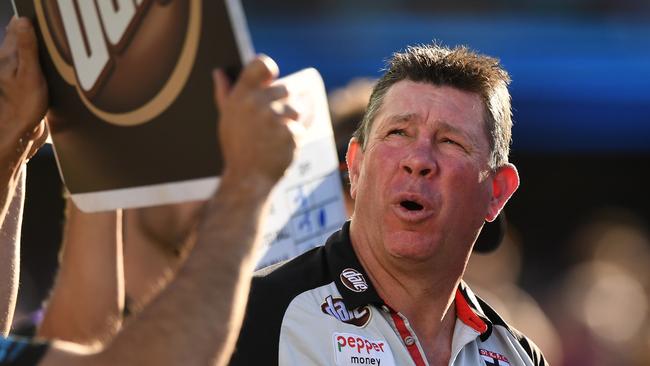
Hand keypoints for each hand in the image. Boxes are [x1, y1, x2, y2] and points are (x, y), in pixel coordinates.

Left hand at [0, 17, 47, 159]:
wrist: (22, 132)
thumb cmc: (25, 106)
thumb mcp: (30, 74)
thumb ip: (27, 48)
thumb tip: (24, 21)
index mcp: (7, 56)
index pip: (17, 27)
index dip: (32, 21)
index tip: (48, 20)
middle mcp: (9, 62)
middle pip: (23, 38)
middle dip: (37, 33)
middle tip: (56, 33)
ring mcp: (17, 73)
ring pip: (29, 51)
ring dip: (41, 48)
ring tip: (56, 50)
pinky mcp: (26, 84)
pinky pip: (35, 66)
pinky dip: (43, 63)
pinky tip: (53, 68)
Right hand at [213, 55, 298, 187]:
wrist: (247, 178)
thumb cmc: (236, 147)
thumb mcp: (227, 119)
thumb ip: (225, 93)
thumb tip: (219, 72)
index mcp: (241, 95)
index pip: (262, 64)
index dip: (270, 69)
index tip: (272, 78)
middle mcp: (257, 103)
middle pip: (287, 88)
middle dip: (284, 104)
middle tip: (273, 122)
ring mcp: (275, 119)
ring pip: (296, 109)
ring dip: (291, 122)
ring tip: (275, 137)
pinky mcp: (291, 134)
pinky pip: (301, 128)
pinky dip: (295, 138)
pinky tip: (281, 147)